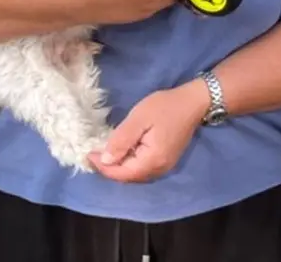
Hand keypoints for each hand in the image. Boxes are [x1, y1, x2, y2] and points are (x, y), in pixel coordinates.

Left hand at [88, 82, 207, 182]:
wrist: (193, 102)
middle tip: (92, 154)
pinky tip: (121, 152)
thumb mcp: (139, 118)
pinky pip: (142, 168)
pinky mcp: (165, 161)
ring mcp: (164, 166)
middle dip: (108, 168)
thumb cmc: (165, 107)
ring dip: (118, 167)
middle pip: (128, 177)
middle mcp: (159, 169)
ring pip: (135, 174)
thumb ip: (121, 140)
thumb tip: (105, 160)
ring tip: (103, 153)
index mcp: (152, 160)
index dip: (103, 166)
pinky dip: (128, 163)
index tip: (88, 153)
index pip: (122, 173)